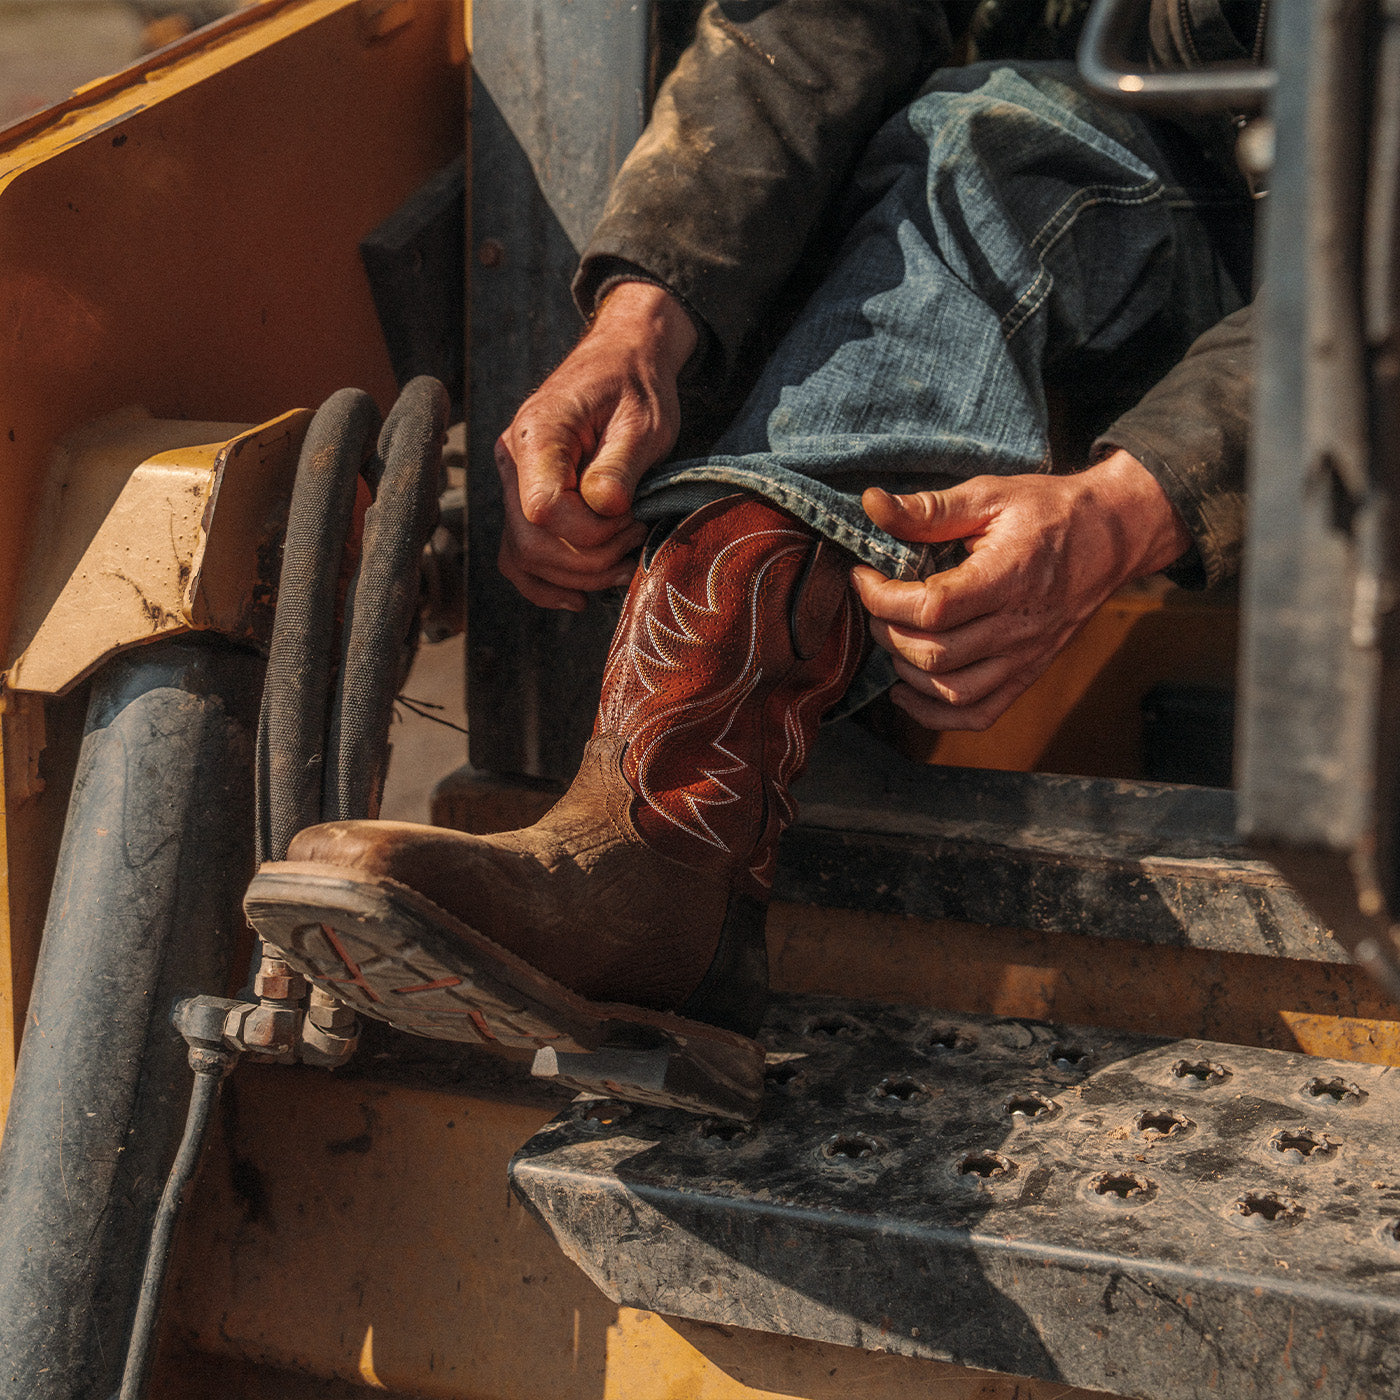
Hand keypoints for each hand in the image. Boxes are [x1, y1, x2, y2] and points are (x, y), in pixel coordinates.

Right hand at [495, 281, 697, 609]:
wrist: (623, 363)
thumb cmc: (637, 387)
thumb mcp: (644, 421)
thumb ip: (621, 465)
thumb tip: (603, 507)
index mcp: (538, 432)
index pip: (543, 509)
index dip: (590, 531)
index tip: (632, 517)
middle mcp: (514, 460)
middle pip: (531, 542)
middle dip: (591, 559)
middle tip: (636, 540)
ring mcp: (514, 483)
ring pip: (525, 557)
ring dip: (578, 575)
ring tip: (623, 562)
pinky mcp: (523, 501)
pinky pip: (519, 558)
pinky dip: (546, 584)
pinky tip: (580, 596)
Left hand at [849, 451, 1191, 730]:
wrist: (1113, 537)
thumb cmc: (1047, 512)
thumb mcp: (989, 496)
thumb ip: (929, 509)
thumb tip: (871, 504)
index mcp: (1009, 577)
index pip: (934, 608)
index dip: (884, 598)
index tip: (865, 576)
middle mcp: (1020, 626)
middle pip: (935, 653)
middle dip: (888, 631)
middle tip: (877, 603)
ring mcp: (1026, 657)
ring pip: (951, 690)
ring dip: (906, 670)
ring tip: (893, 635)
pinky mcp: (1028, 674)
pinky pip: (978, 714)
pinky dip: (934, 714)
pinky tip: (906, 690)